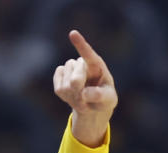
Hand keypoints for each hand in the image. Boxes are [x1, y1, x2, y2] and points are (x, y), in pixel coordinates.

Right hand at [53, 31, 117, 146]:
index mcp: (97, 66)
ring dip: (74, 96)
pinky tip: (73, 96)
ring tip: (83, 98)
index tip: (73, 33)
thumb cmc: (105, 99)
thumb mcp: (109, 100)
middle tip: (86, 100)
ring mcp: (70, 69)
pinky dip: (66, 97)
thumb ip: (100, 96)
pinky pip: (58, 88)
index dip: (80, 44)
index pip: (88, 54)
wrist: (93, 103)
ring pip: (67, 84)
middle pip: (75, 79)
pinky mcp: (59, 76)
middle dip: (80, 93)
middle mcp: (83, 64)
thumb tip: (84, 93)